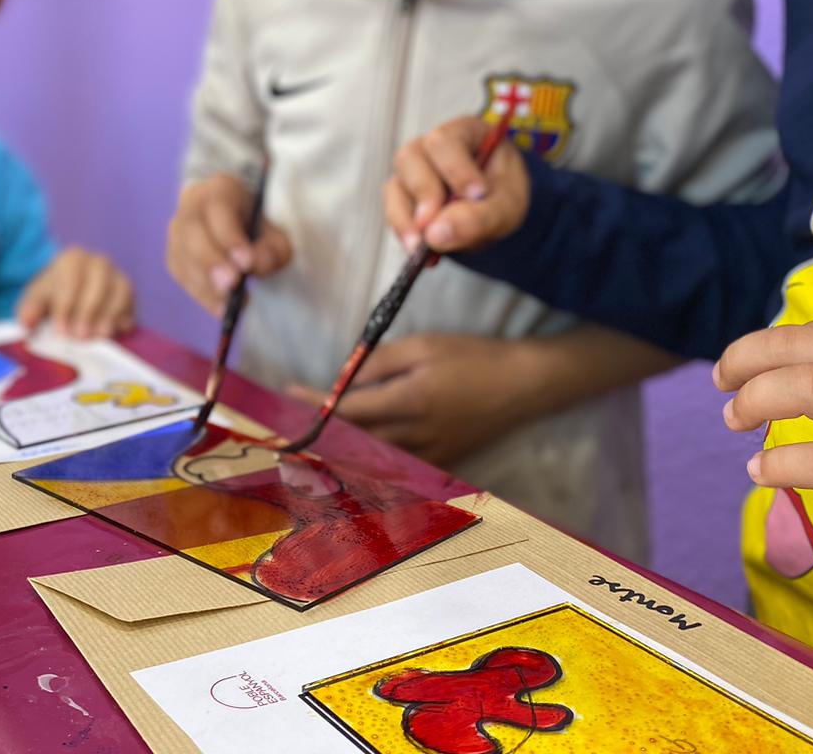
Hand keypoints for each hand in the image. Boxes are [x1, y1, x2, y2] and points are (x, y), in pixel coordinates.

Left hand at [17, 246, 135, 338]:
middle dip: (89, 310)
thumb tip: (26, 324)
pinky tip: (115, 333)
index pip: (71, 278)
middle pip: (99, 283)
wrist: (71, 295)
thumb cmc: (53, 297)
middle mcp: (98, 262)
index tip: (61, 331)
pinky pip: (131, 303)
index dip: (66, 305)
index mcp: (72, 258)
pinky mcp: (129, 292)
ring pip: (120, 291)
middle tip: (80, 336)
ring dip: (109, 315)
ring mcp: (117, 275)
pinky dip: (124, 318)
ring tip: (99, 337)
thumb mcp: (36, 300)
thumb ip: (30, 310)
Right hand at [167, 173, 291, 314]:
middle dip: (211, 261)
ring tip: (230, 305)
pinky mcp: (173, 256)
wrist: (234, 224)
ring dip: (205, 284)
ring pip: (183, 257)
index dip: (230, 237)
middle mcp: (190, 207)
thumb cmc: (256, 228)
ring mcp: (176, 232)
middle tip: (231, 285)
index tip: (246, 262)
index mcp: (219, 190)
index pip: (219, 210)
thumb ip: (274, 248)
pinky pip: (182, 276)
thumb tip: (257, 264)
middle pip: (192, 232)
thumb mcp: (275, 233)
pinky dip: (201, 295)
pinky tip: (221, 309)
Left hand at [286, 332, 535, 466]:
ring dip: (339, 450)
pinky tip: (351, 453)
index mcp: (411, 401)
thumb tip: (344, 377)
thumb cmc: (472, 356)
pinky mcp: (440, 463)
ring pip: (372, 459)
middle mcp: (417, 435)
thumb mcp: (423, 345)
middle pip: (355, 441)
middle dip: (320, 433)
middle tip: (291, 423)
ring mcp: (430, 455)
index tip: (290, 395)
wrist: (522, 385)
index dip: (317, 404)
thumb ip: (379, 361)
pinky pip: (396, 466)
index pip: (350, 408)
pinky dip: (369, 461)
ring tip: (311, 439)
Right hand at [385, 116, 529, 253]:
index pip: (446, 141)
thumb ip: (477, 218)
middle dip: (424, 193)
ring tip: (422, 247)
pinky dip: (405, 233)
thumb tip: (434, 235)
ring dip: (406, 219)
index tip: (476, 196)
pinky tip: (424, 253)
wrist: (496, 212)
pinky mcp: (403, 196)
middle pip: (411, 157)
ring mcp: (412, 171)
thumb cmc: (503, 196)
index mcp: (463, 132)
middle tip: (436, 226)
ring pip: (396, 186)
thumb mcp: (505, 207)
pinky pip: (393, 211)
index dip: (456, 168)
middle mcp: (430, 147)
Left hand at [718, 315, 812, 563]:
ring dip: (754, 401)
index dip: (767, 345)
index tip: (742, 366)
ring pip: (806, 389)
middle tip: (721, 385)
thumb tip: (805, 385)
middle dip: (745, 360)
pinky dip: (782, 464)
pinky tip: (762, 472)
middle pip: (800, 347)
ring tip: (734, 420)